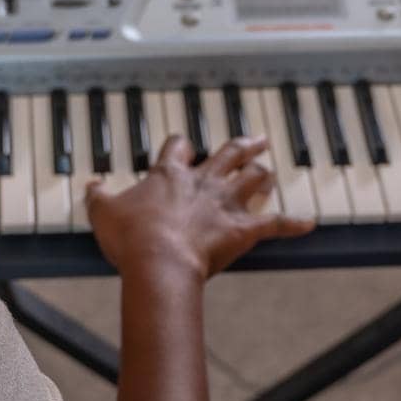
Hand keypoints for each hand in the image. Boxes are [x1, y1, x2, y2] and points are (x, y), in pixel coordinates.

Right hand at [88, 135, 314, 282]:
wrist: (159, 261)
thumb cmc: (132, 238)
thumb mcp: (103, 213)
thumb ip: (98, 197)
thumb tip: (90, 186)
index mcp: (169, 174)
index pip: (178, 148)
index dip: (181, 145)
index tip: (183, 144)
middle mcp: (202, 182)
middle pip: (227, 153)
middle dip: (241, 145)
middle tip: (255, 138)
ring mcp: (225, 203)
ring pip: (252, 179)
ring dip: (263, 173)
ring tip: (270, 169)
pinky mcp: (243, 228)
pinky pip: (274, 223)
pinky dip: (293, 223)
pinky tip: (310, 223)